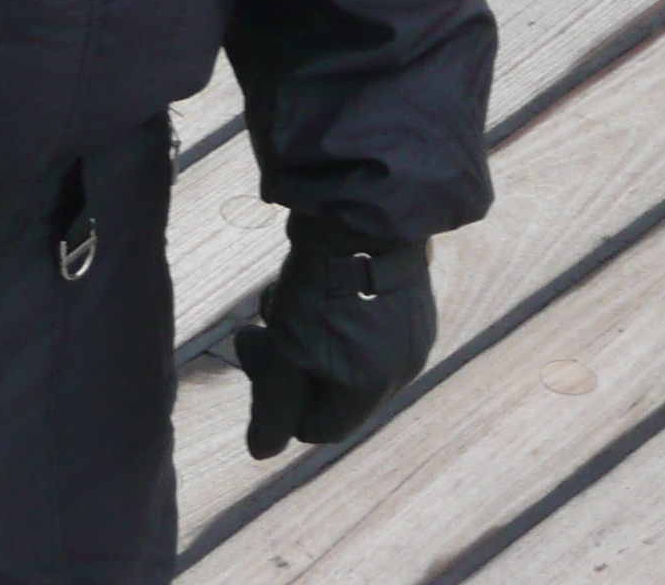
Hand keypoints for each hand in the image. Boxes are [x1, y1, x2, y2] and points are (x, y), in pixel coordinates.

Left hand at [234, 236, 434, 456]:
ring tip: (281, 296)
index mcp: (373, 388)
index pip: (319, 427)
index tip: (254, 355)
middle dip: (285, 363)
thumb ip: (274, 406)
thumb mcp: (287, 352)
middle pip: (329, 389)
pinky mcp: (409, 301)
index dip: (278, 403)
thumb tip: (261, 452)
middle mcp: (401, 368)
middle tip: (255, 328)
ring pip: (342, 354)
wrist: (363, 212)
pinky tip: (308, 281)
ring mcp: (410, 333)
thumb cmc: (323, 287)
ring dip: (302, 333)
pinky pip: (361, 325)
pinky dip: (329, 313)